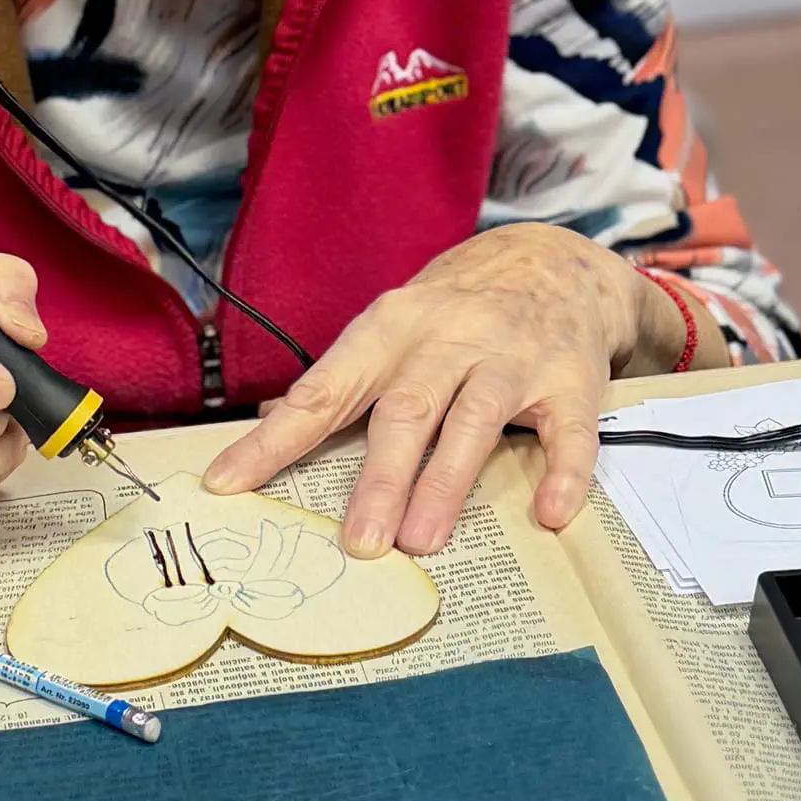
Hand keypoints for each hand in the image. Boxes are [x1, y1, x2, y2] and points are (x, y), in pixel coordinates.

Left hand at [203, 226, 713, 553]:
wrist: (554, 260)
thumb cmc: (457, 308)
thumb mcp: (391, 326)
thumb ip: (341, 378)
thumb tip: (267, 422)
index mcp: (390, 327)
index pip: (324, 390)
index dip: (274, 439)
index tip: (229, 483)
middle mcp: (449, 338)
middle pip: (405, 409)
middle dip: (379, 478)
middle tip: (360, 540)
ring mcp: (513, 358)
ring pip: (474, 421)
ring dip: (447, 483)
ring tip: (422, 541)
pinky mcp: (571, 379)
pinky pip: (569, 432)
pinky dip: (564, 473)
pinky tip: (549, 513)